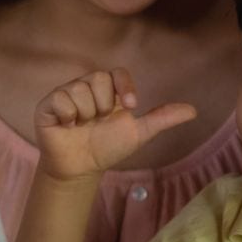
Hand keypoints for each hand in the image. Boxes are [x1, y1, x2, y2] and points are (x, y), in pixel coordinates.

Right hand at [33, 68, 194, 181]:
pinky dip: (67, 116)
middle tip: (97, 122)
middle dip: (102, 107)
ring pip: (80, 89)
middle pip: (99, 80)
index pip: (118, 73)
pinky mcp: (48, 104)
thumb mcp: (138, 133)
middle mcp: (87, 86)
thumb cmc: (108, 147)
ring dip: (85, 115)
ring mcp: (66, 92)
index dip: (124, 87)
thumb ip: (162, 119)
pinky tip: (67, 126)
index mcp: (109, 90)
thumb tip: (194, 110)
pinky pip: (60, 98)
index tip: (130, 107)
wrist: (81, 168)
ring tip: (81, 126)